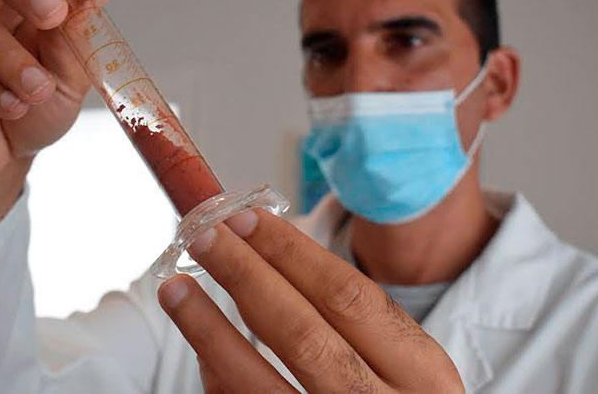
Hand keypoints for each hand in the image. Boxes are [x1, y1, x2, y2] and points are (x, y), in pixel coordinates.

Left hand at [157, 209, 464, 392]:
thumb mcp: (409, 368)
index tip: (246, 219)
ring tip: (176, 289)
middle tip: (206, 237)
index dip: (290, 252)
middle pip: (300, 332)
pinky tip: (204, 347)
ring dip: (209, 329)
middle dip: (246, 277)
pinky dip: (221, 377)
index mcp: (421, 372)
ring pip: (258, 383)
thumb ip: (359, 326)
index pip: (347, 295)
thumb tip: (269, 262)